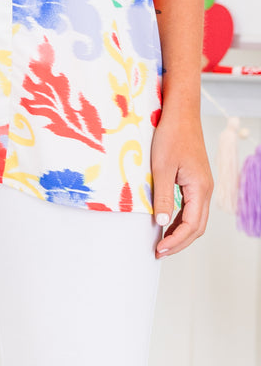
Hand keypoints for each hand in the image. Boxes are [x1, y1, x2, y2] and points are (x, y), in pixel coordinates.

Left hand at [150, 105, 213, 258]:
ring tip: (162, 241)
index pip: (192, 225)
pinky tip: (167, 221)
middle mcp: (205, 189)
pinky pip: (192, 206)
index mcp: (200, 188)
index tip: (160, 249)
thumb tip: (161, 223)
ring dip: (180, 232)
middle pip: (197, 226)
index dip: (176, 241)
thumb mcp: (162, 167)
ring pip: (195, 217)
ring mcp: (202, 184)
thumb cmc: (171, 135)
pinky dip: (180, 218)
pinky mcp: (195, 179)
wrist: (180, 113)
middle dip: (179, 242)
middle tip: (160, 251)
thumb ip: (162, 196)